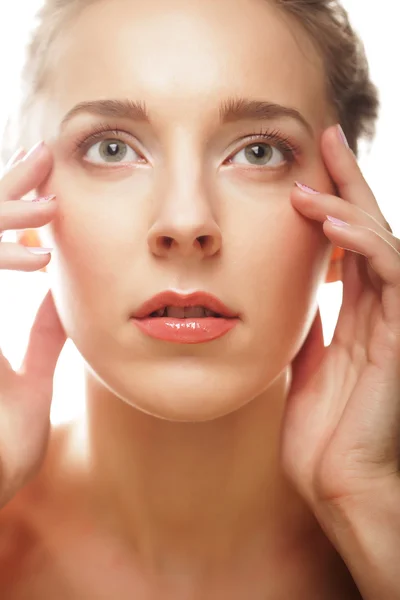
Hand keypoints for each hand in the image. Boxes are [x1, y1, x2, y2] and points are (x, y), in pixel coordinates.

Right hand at [0, 144, 65, 507]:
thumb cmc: (4, 446)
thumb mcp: (31, 379)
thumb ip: (42, 337)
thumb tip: (63, 298)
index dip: (10, 206)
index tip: (45, 181)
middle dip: (4, 189)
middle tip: (43, 156)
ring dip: (1, 214)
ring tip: (47, 197)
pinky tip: (38, 261)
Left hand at [280, 124, 399, 597]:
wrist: (338, 486)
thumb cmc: (321, 436)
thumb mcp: (304, 367)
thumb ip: (307, 329)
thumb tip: (289, 297)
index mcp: (356, 317)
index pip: (349, 246)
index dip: (332, 204)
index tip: (305, 171)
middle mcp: (380, 312)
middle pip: (369, 232)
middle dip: (349, 184)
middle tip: (325, 139)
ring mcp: (394, 324)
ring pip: (383, 246)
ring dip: (349, 210)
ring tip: (310, 187)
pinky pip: (393, 279)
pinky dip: (366, 247)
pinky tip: (334, 226)